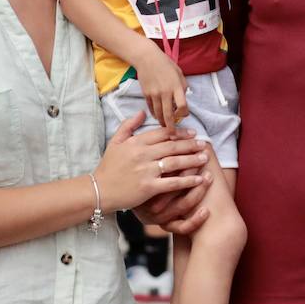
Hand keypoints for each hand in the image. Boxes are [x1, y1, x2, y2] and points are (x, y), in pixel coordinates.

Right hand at [95, 112, 209, 211]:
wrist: (99, 191)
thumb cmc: (108, 167)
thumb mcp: (115, 142)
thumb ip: (128, 126)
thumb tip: (142, 112)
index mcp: (136, 142)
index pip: (162, 133)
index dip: (179, 132)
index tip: (192, 133)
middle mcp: (142, 154)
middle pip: (172, 146)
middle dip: (190, 145)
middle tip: (204, 144)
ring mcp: (146, 171)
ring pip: (175, 162)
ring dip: (192, 160)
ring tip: (205, 158)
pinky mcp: (148, 187)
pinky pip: (172, 183)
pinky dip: (187, 181)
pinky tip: (199, 179)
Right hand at [133, 50, 189, 128]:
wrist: (147, 58)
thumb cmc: (166, 65)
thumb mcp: (179, 74)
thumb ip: (182, 88)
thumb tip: (183, 101)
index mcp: (176, 87)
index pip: (182, 106)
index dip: (184, 114)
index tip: (184, 116)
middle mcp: (165, 92)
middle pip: (169, 114)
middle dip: (171, 127)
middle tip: (173, 134)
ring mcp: (154, 94)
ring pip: (158, 113)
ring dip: (162, 121)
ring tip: (165, 126)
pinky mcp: (146, 94)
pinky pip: (151, 108)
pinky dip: (154, 114)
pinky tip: (157, 117)